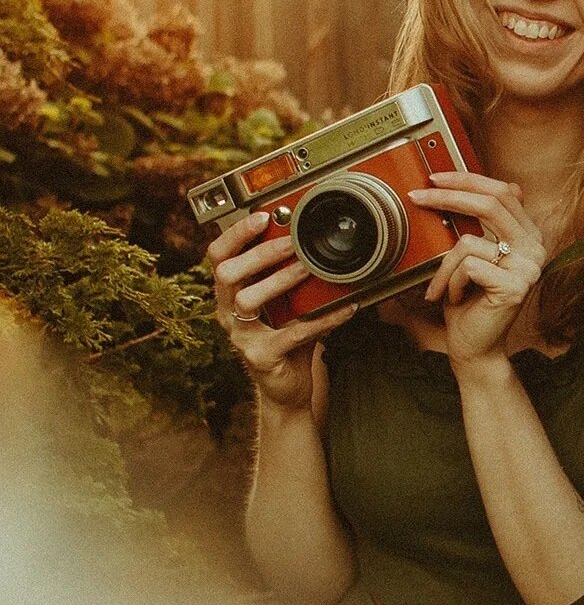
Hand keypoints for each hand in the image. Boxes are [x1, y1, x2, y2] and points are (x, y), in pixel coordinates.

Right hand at [208, 212, 356, 410]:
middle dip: (258, 254)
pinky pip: (292, 334)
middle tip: (291, 242)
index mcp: (231, 294)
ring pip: (247, 301)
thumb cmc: (287, 339)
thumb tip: (318, 240)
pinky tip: (345, 309)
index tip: (262, 216)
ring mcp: (242, 337)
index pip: (218, 256)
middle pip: (226, 274)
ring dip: (280, 280)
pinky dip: (322, 319)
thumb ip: (292, 275)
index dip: (235, 234)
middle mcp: (228, 314)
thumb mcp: (287, 303)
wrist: (287, 387)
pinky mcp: (262, 358)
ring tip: (309, 268)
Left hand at [407, 173, 545, 366]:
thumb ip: (481, 224)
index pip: (503, 192)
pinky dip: (450, 283)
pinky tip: (456, 299)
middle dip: (447, 197)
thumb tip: (479, 185)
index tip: (435, 178)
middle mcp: (535, 247)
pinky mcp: (515, 286)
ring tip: (444, 287)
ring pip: (468, 241)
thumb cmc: (469, 301)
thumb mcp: (472, 255)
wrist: (475, 346)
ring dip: (443, 267)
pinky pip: (467, 267)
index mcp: (529, 235)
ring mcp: (529, 267)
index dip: (468, 180)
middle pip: (490, 204)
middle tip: (417, 196)